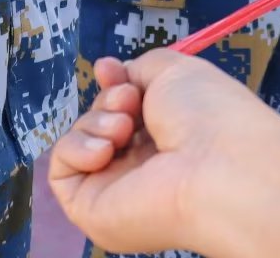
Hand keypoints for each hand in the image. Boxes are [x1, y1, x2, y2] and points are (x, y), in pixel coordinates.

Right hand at [50, 49, 279, 256]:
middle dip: (108, 100)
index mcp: (165, 136)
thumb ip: (136, 68)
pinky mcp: (92, 211)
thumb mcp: (173, 71)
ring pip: (78, 139)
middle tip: (130, 102)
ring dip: (95, 121)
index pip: (123, 108)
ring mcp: (115, 188)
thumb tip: (111, 71)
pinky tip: (106, 150)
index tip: (110, 70)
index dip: (113, 84)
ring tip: (125, 127)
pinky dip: (76, 148)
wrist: (218, 168)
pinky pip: (61, 170)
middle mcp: (140, 164)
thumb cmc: (207, 115)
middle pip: (98, 119)